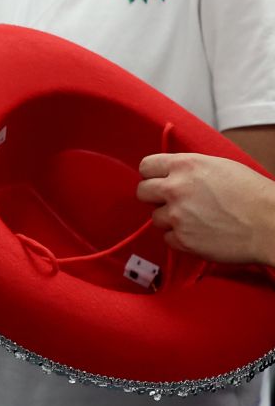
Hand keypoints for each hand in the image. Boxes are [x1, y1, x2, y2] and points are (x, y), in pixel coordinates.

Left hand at [137, 152, 274, 265]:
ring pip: (155, 218)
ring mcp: (177, 215)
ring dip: (170, 220)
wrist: (271, 223)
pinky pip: (168, 239)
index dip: (152, 175)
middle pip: (142, 191)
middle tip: (172, 202)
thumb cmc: (251, 192)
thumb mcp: (217, 165)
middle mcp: (174, 188)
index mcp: (183, 165)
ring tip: (193, 220)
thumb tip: (172, 174)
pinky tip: (197, 234)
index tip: (159, 181)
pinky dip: (180, 239)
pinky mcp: (184, 240)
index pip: (146, 166)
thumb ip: (188, 168)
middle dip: (155, 197)